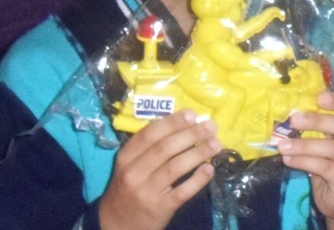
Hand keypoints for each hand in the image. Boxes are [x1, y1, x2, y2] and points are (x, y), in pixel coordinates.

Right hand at [99, 110, 220, 229]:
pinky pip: (182, 192)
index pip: (149, 135)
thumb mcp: (130, 165)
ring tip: (216, 144)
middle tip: (211, 126)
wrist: (117, 223)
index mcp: (126, 158)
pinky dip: (198, 180)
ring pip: (175, 168)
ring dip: (198, 153)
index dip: (172, 123)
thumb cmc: (129, 188)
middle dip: (191, 134)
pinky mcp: (160, 208)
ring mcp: (147, 192)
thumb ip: (150, 147)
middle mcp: (134, 173)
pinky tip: (209, 169)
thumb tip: (184, 124)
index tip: (192, 114)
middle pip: (165, 149)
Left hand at [278, 93, 333, 229]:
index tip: (318, 97)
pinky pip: (324, 167)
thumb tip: (290, 114)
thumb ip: (317, 130)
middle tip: (294, 119)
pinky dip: (303, 162)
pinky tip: (288, 160)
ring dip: (304, 145)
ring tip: (283, 145)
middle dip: (317, 120)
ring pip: (331, 148)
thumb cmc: (331, 166)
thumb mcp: (326, 144)